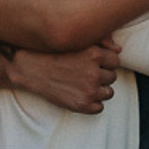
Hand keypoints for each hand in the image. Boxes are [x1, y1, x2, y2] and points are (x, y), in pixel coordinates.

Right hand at [3, 40, 121, 113]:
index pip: (115, 61)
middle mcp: (94, 73)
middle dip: (102, 76)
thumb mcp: (75, 41)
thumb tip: (119, 49)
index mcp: (94, 55)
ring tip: (83, 84)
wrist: (29, 69)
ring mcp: (89, 90)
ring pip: (108, 93)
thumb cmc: (52, 52)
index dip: (106, 63)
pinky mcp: (82, 105)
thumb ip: (100, 41)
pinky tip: (80, 95)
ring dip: (99, 90)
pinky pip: (99, 107)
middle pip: (112, 77)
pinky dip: (92, 103)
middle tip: (85, 74)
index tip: (94, 64)